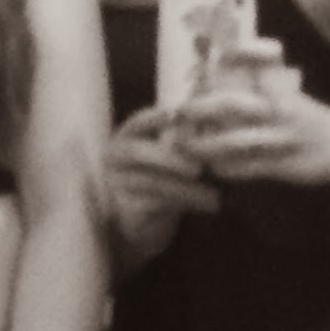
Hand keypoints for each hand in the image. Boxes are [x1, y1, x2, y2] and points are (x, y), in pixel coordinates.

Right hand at [106, 103, 218, 267]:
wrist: (147, 222)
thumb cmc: (164, 176)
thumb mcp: (172, 152)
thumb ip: (184, 134)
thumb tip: (207, 108)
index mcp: (126, 137)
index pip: (137, 123)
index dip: (155, 117)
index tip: (176, 113)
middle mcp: (115, 158)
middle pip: (136, 152)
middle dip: (170, 158)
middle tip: (199, 169)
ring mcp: (117, 184)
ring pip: (153, 182)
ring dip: (188, 189)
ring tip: (214, 196)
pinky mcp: (128, 208)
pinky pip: (157, 203)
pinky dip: (186, 203)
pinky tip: (208, 205)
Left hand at [175, 42, 329, 187]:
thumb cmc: (309, 116)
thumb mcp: (290, 92)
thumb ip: (259, 82)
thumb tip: (215, 71)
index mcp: (282, 88)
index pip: (261, 60)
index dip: (240, 52)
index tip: (215, 52)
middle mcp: (281, 109)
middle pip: (233, 104)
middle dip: (200, 108)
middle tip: (179, 112)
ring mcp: (281, 138)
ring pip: (234, 142)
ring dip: (204, 146)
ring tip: (184, 147)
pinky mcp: (283, 165)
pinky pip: (246, 168)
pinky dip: (226, 168)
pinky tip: (212, 167)